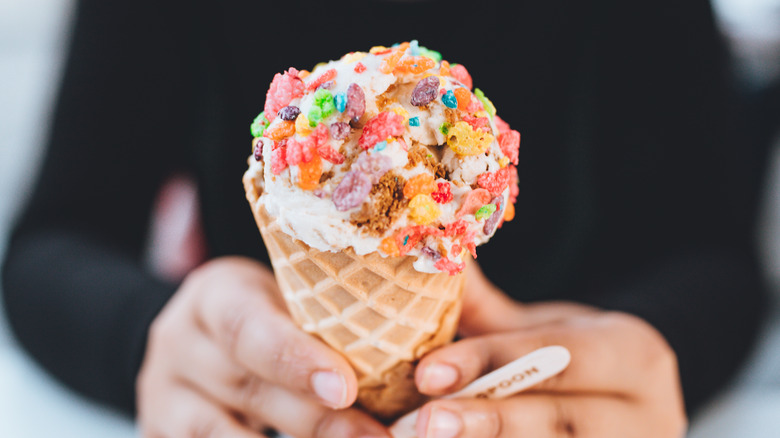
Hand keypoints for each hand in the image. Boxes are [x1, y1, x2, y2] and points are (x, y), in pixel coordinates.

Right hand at [137, 256, 387, 437]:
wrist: (199, 337)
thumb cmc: (268, 312)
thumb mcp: (286, 298)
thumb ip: (328, 319)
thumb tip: (412, 357)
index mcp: (216, 294)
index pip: (247, 326)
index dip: (294, 360)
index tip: (345, 389)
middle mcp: (179, 343)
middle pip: (247, 388)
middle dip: (319, 423)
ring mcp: (163, 396)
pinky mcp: (161, 432)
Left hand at [411, 262, 686, 437]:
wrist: (636, 405)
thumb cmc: (581, 360)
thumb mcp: (549, 327)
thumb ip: (489, 310)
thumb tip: (432, 268)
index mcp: (633, 356)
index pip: (555, 356)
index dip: (488, 363)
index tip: (429, 373)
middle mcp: (645, 418)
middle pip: (558, 422)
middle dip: (487, 422)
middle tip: (427, 423)